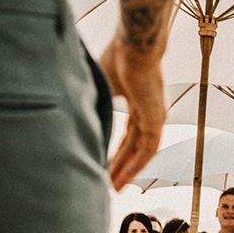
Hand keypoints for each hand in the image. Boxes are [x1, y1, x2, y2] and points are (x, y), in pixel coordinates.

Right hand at [99, 32, 165, 191]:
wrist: (136, 46)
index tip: (105, 163)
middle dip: (121, 166)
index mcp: (137, 101)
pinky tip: (125, 177)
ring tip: (115, 187)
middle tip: (109, 182)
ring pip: (141, 151)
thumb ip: (96, 101)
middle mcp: (148, 112)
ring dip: (128, 169)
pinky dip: (136, 164)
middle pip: (134, 146)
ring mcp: (155, 117)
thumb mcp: (102, 83)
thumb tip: (76, 115)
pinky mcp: (157, 120)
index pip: (128, 133)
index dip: (117, 150)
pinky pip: (148, 149)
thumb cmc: (120, 55)